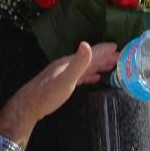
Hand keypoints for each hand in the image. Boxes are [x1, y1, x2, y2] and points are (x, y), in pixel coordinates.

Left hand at [0, 42, 118, 127]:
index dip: (104, 49)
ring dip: (98, 65)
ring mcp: (64, 73)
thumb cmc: (48, 94)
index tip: (118, 46)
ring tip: (111, 65)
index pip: (90, 52)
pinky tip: (94, 78)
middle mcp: (67, 65)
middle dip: (104, 57)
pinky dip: (90, 75)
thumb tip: (87, 44)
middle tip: (120, 56)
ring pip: (85, 67)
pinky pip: (80, 75)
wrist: (29, 105)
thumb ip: (78, 63)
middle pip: (89, 58)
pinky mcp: (62, 83)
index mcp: (69, 62)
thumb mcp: (66, 79)